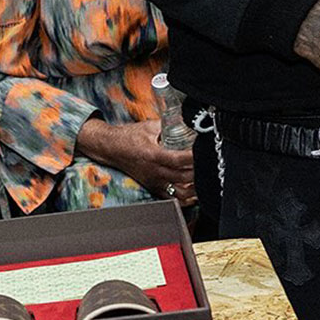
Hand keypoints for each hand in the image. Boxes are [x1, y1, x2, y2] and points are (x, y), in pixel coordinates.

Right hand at [77, 118, 196, 203]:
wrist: (111, 148)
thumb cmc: (129, 136)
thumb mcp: (149, 126)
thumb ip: (168, 125)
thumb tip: (186, 121)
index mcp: (153, 155)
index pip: (179, 160)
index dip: (194, 158)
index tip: (204, 152)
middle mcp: (154, 171)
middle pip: (184, 177)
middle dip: (199, 172)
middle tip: (207, 164)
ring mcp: (154, 182)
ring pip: (180, 193)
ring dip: (194, 188)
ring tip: (202, 180)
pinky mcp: (153, 188)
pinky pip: (172, 199)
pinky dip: (185, 198)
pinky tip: (192, 191)